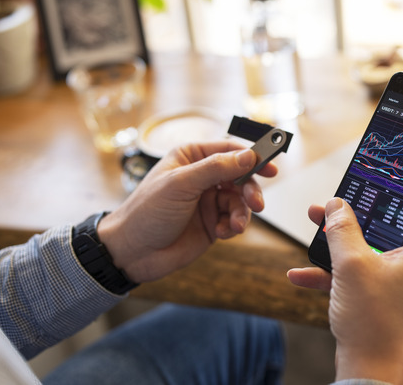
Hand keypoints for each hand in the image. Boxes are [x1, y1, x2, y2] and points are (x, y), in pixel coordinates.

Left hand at [97, 141, 277, 282]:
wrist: (132, 252)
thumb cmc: (146, 213)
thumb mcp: (181, 185)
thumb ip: (216, 168)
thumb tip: (248, 156)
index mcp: (191, 157)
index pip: (229, 150)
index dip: (252, 157)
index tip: (270, 168)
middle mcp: (201, 177)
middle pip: (241, 176)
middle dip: (250, 190)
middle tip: (257, 203)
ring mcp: (207, 200)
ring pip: (240, 200)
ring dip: (242, 213)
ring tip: (235, 226)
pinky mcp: (211, 223)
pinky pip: (234, 220)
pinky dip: (233, 227)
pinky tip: (222, 234)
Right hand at [287, 186, 402, 384]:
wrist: (369, 373)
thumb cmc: (374, 327)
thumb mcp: (351, 267)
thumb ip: (342, 229)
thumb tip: (336, 206)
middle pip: (401, 220)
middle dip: (367, 208)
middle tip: (349, 195)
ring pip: (377, 245)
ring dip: (346, 237)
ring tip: (319, 225)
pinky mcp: (390, 295)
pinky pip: (366, 271)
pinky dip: (339, 269)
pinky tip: (305, 273)